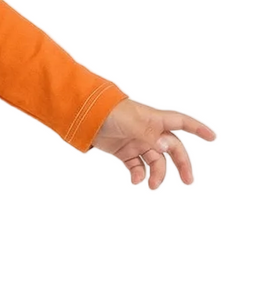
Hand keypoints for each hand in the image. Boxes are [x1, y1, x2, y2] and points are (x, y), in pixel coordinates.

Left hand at [91, 98, 215, 187]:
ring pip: (155, 161)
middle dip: (181, 164)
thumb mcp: (132, 123)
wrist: (84, 117)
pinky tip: (135, 180)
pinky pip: (137, 166)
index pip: (182, 123)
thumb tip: (167, 147)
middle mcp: (150, 131)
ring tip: (152, 185)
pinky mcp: (124, 152)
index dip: (198, 129)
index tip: (213, 137)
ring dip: (157, 174)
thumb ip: (150, 136)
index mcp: (156, 120)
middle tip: (188, 181)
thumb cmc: (110, 113)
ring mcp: (138, 142)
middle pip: (172, 149)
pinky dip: (138, 175)